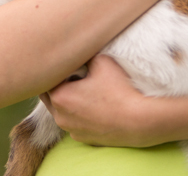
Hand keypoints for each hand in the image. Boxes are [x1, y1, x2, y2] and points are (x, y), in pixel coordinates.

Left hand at [40, 55, 166, 146]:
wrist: (140, 121)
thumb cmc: (120, 90)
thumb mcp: (101, 61)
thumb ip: (84, 54)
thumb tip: (78, 48)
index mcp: (59, 97)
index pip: (46, 78)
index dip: (55, 68)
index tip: (65, 60)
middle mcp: (60, 117)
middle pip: (50, 96)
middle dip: (58, 84)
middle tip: (71, 72)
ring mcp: (71, 130)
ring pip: (61, 110)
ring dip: (67, 99)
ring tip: (84, 88)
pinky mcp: (83, 139)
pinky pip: (74, 122)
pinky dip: (78, 113)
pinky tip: (93, 105)